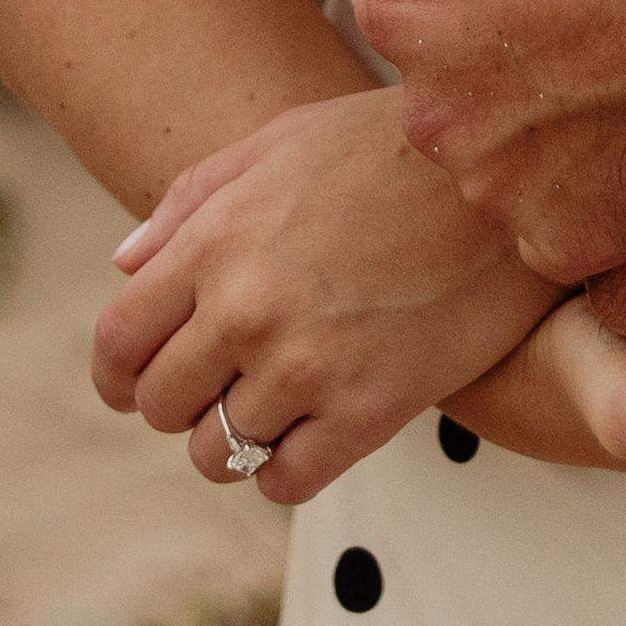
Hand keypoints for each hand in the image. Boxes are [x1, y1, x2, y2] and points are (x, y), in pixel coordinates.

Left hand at [92, 85, 570, 507]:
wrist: (507, 178)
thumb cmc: (390, 147)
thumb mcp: (281, 143)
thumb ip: (191, 202)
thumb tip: (122, 266)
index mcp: (216, 240)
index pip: (119, 342)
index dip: (118, 373)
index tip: (136, 383)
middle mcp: (248, 309)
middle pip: (163, 405)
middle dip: (182, 400)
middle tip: (224, 380)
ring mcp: (307, 366)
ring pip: (219, 453)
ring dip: (236, 437)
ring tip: (275, 402)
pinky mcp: (369, 411)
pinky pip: (285, 482)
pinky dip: (285, 468)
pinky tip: (312, 430)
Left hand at [326, 0, 625, 282]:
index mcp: (396, 11)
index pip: (425, 4)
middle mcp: (428, 113)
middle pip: (461, 91)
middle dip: (512, 59)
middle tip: (596, 11)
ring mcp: (496, 187)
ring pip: (510, 160)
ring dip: (555, 127)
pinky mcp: (565, 239)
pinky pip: (566, 224)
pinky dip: (600, 188)